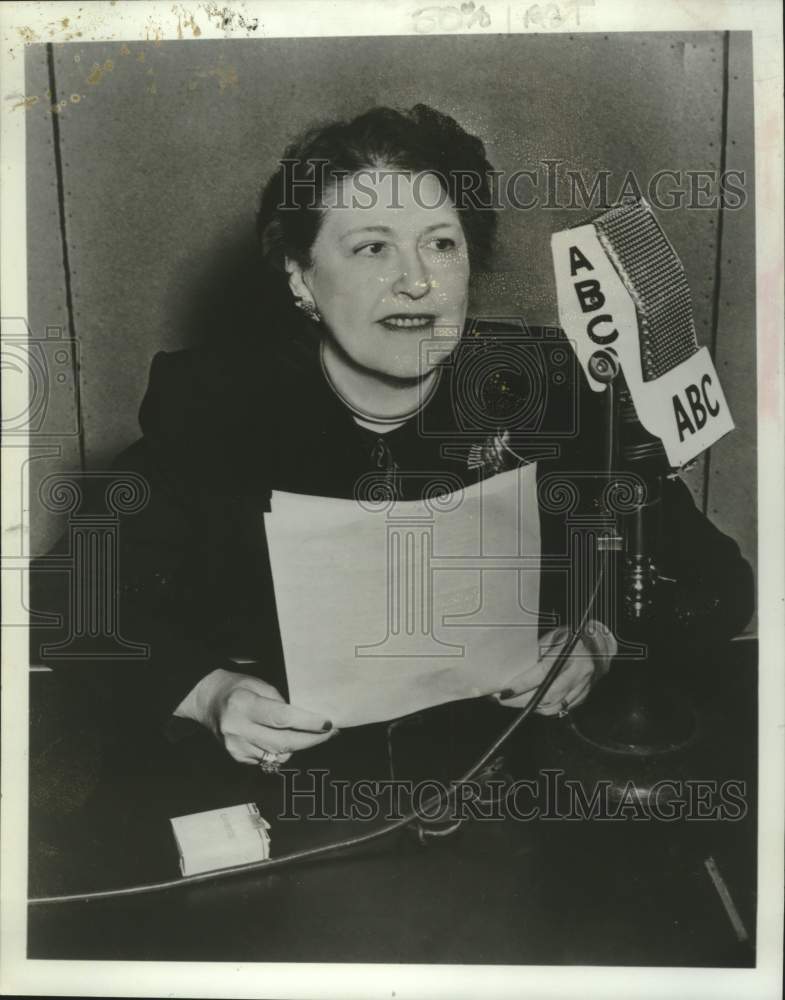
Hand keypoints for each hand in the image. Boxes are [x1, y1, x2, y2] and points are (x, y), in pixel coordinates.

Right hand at [174, 668, 336, 764]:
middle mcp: (238, 729)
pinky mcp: (238, 757)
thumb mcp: (260, 685)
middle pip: (284, 742)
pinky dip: (282, 751)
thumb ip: (281, 702)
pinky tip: (288, 739)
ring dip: (300, 746)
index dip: (308, 723)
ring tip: (313, 734)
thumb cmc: (238, 688)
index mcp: (243, 705)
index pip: (282, 718)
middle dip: (311, 739)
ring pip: (279, 754)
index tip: (327, 724)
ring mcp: (236, 747)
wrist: (209, 701)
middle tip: (330, 733)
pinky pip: (269, 759)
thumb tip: (307, 718)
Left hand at [494, 621, 615, 715]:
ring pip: (555, 706)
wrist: (597, 647)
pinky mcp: (584, 696)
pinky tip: (532, 703)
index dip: (522, 684)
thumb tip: (512, 667)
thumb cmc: (570, 639)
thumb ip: (537, 651)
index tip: (505, 690)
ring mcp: (585, 686)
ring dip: (532, 707)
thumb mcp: (554, 637)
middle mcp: (581, 671)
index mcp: (572, 652)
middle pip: (548, 694)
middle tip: (504, 699)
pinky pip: (562, 708)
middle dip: (522, 700)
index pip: (543, 672)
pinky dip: (545, 708)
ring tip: (514, 702)